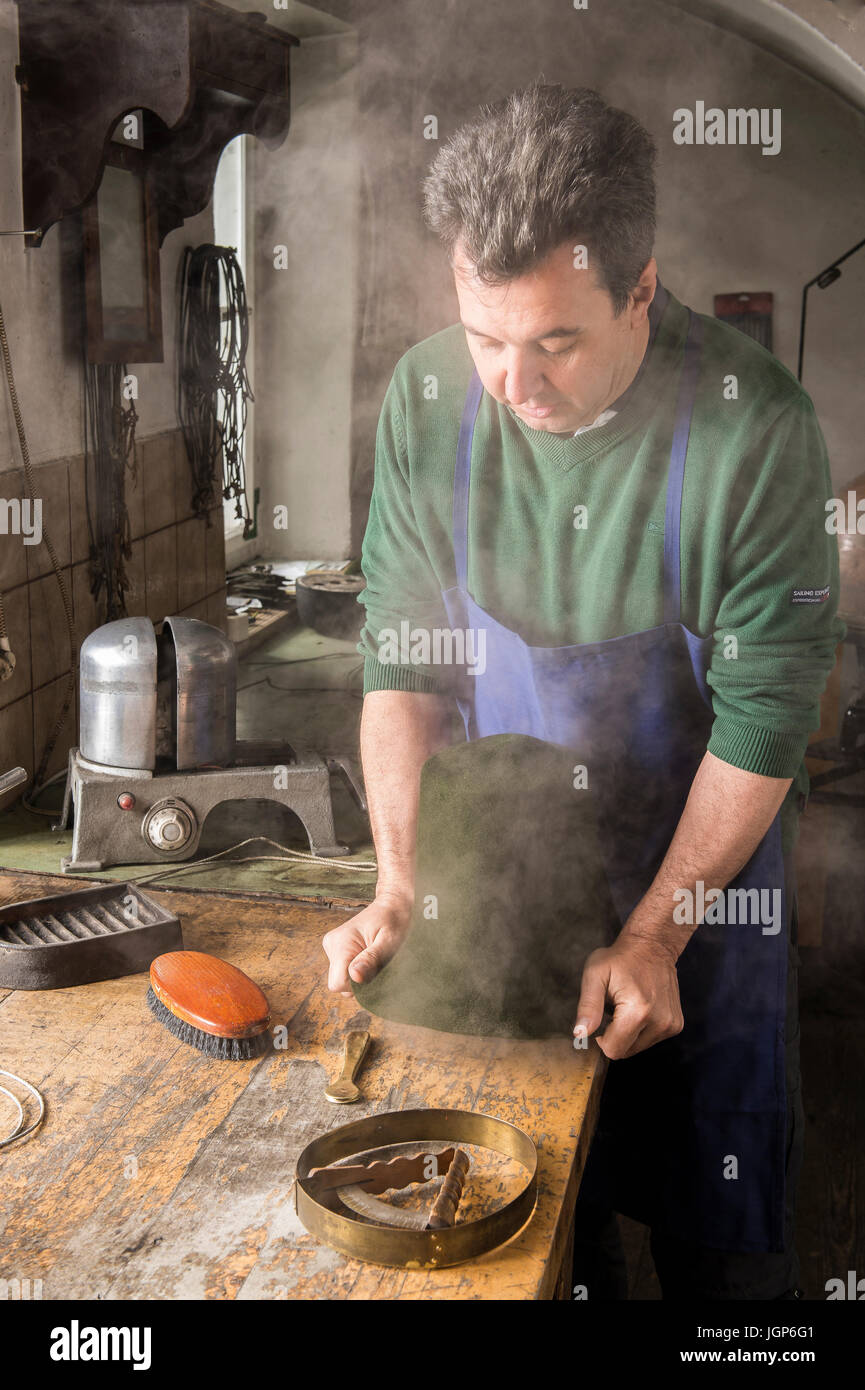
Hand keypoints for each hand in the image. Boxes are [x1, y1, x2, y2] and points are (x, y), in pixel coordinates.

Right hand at [323, 893, 412, 995]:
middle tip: (379, 962)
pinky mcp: (338, 951)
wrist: (394, 905)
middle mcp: (332, 945)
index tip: (375, 970)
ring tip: (377, 957)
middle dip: (361, 981)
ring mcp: (333, 948)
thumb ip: (372, 959)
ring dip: (363, 975)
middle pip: (340, 985)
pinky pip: (346, 973)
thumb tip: (355, 976)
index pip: (338, 983)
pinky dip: (361, 970)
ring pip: (344, 980)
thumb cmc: (394, 920)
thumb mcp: (389, 941)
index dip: (358, 985)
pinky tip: (371, 956)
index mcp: (341, 942)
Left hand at [574, 933, 683, 1059]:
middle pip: (626, 1052)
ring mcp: (670, 1025)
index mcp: (638, 1011)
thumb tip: (580, 1034)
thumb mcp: (595, 975)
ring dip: (628, 1033)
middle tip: (614, 1009)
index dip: (601, 1039)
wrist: (652, 946)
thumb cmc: (620, 959)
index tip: (601, 1019)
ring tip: (627, 1006)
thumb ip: (588, 1007)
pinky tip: (640, 1008)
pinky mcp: (675, 1025)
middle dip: (615, 1035)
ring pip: (638, 1048)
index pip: (614, 1050)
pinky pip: (651, 1040)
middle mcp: (659, 1022)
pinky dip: (641, 1030)